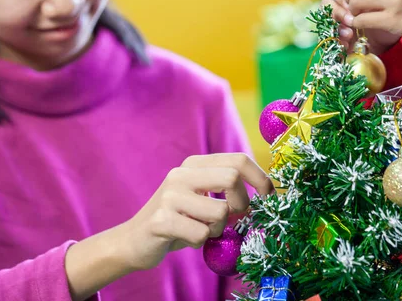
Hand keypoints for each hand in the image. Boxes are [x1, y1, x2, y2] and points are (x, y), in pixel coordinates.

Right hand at [120, 153, 273, 270]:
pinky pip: (201, 234)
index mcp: (194, 164)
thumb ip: (226, 190)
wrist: (133, 240)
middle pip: (232, 179)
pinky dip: (200, 242)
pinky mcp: (161, 220)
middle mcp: (181, 174)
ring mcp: (169, 196)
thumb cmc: (178, 220)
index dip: (260, 178)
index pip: (238, 160)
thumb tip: (265, 196)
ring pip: (220, 212)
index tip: (269, 197)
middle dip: (241, 204)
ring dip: (217, 229)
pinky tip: (185, 238)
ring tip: (201, 230)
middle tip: (233, 218)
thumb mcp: (202, 197)